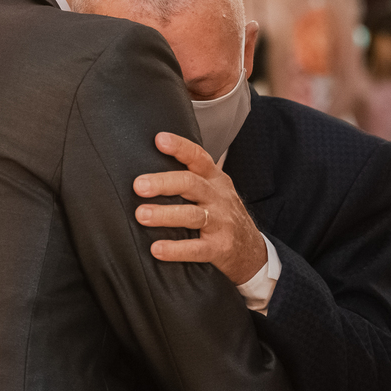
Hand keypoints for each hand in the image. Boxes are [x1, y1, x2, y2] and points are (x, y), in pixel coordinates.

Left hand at [133, 133, 266, 285]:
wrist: (252, 251)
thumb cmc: (224, 216)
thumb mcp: (215, 192)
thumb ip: (190, 179)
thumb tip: (148, 168)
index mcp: (215, 180)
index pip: (198, 157)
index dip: (180, 147)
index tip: (159, 140)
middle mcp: (218, 198)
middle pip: (191, 184)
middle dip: (163, 183)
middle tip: (139, 186)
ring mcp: (220, 223)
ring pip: (192, 215)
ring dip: (165, 214)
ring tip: (141, 215)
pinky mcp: (219, 248)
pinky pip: (196, 248)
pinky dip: (175, 249)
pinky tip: (156, 249)